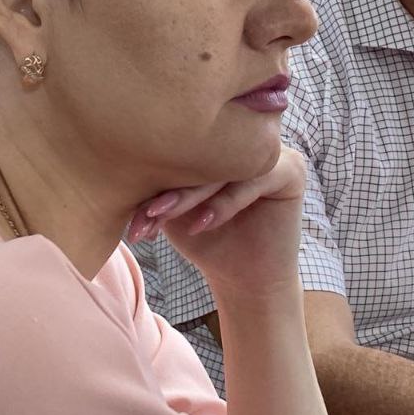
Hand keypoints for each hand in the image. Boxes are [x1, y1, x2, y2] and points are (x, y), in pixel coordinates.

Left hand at [126, 148, 305, 296]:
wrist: (242, 279)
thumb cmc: (205, 237)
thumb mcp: (175, 207)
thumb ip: (159, 184)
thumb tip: (121, 167)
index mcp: (219, 135)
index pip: (184, 144)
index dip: (155, 170)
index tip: (133, 206)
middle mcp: (247, 134)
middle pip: (204, 152)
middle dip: (172, 184)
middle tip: (147, 212)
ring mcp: (272, 149)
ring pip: (226, 166)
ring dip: (192, 194)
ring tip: (164, 217)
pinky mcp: (291, 170)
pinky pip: (254, 180)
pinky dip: (225, 203)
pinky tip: (202, 224)